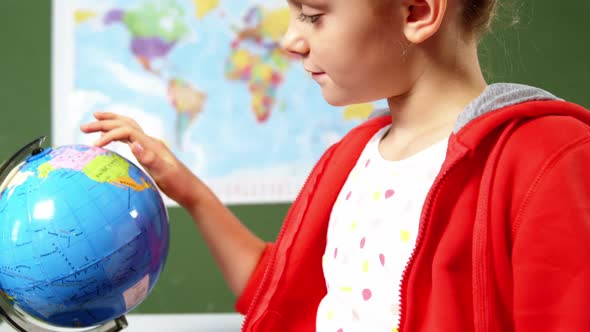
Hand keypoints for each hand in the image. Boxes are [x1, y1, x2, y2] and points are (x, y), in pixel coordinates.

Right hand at [80, 112, 199, 206]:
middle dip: (104, 123)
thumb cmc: (179, 185)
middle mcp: (151, 142)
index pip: (127, 131)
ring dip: (110, 125)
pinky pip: (131, 139)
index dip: (109, 134)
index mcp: (152, 145)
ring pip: (128, 128)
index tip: (94, 146)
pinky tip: (111, 139)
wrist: (192, 191)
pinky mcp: (150, 154)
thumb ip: (150, 159)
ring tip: (94, 123)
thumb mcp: (165, 174)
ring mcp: (151, 147)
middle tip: (83, 127)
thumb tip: (133, 144)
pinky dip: (118, 135)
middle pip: (125, 124)